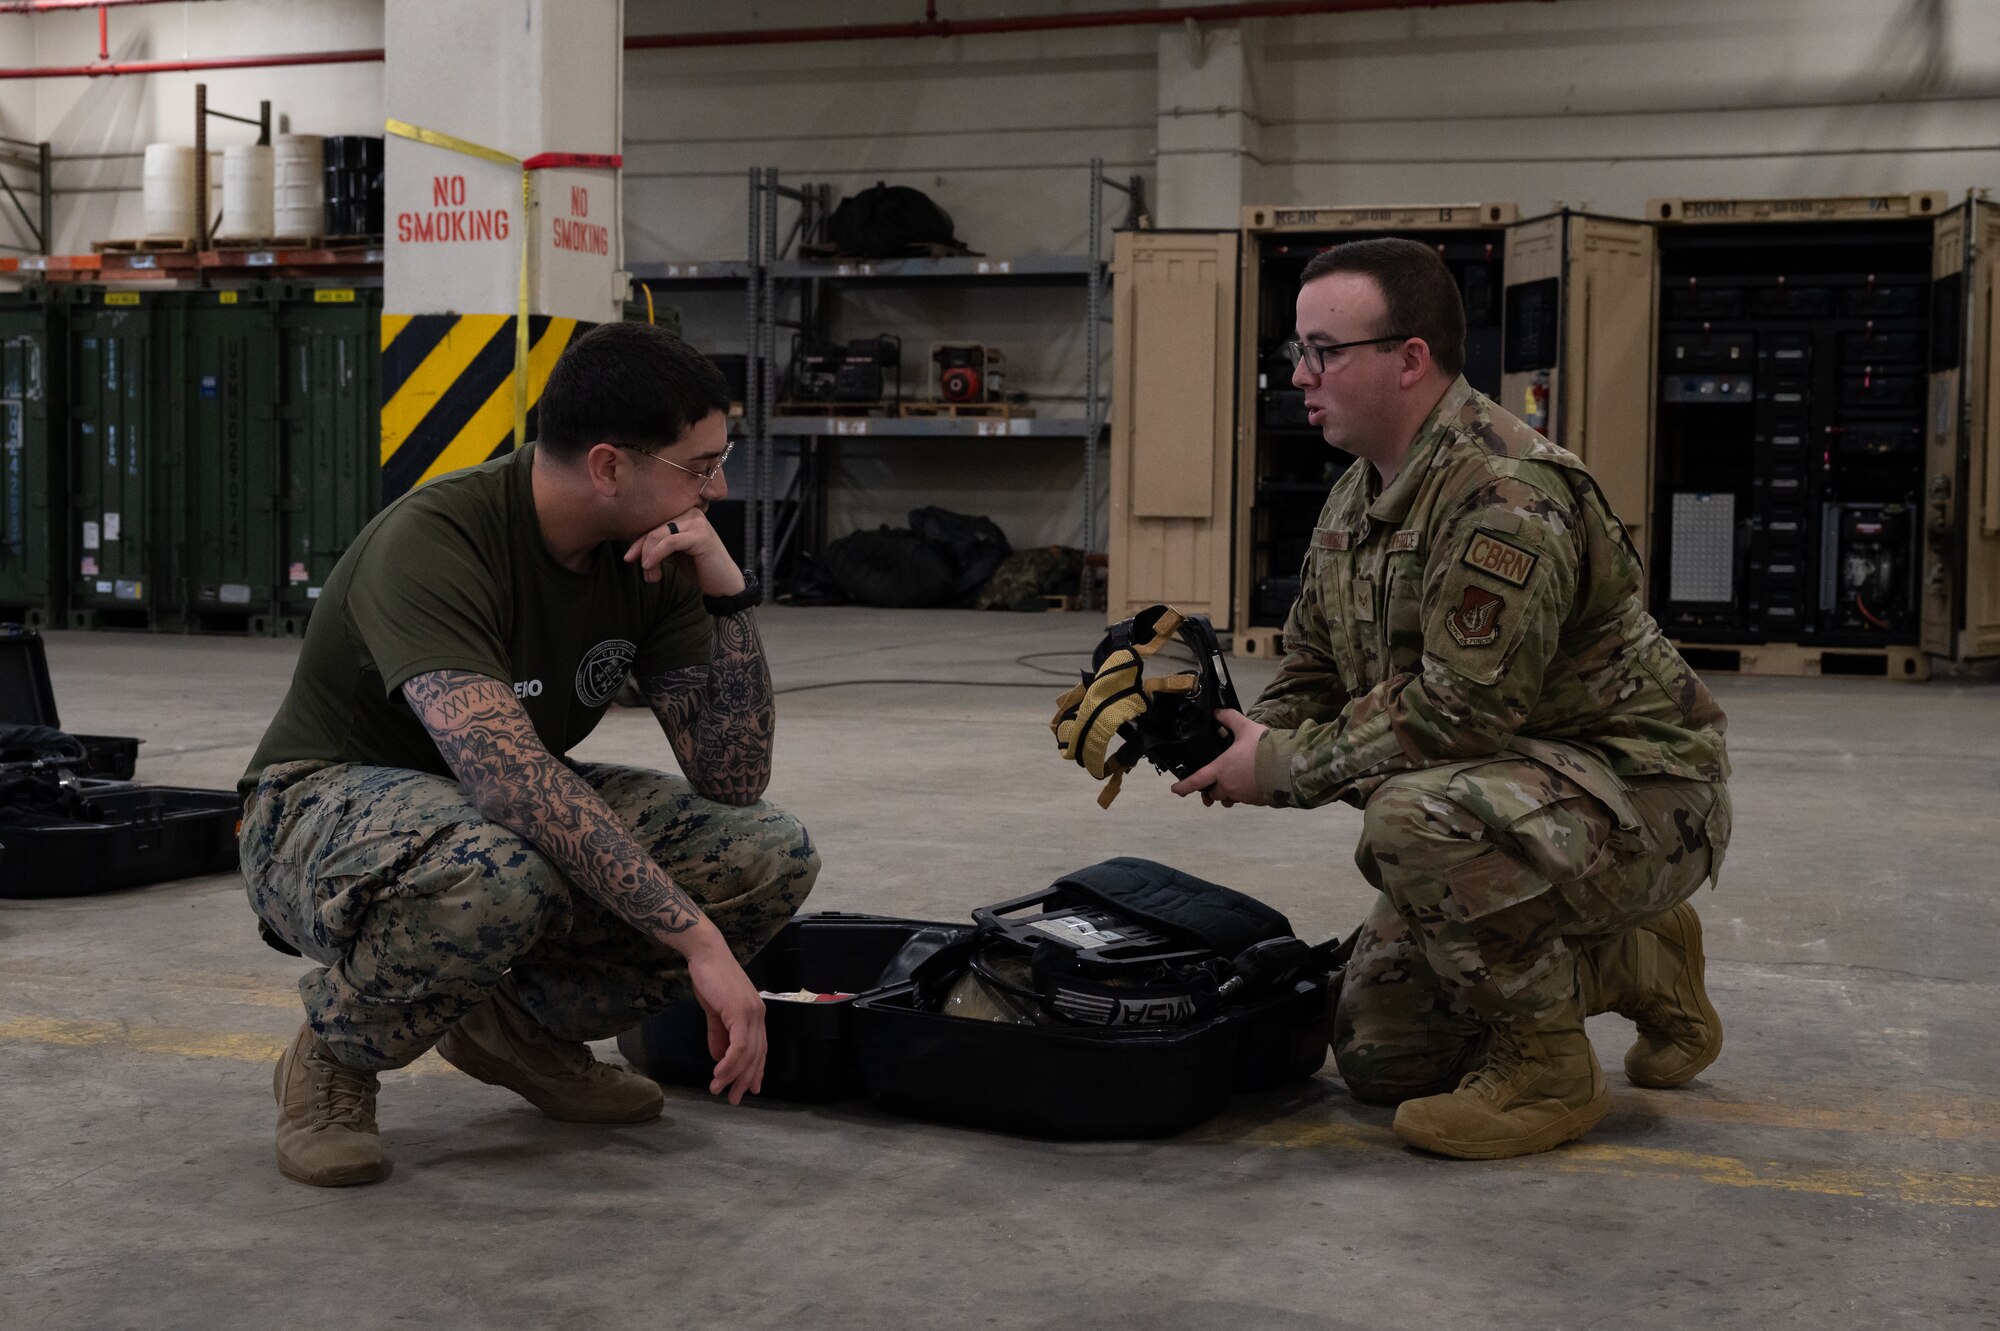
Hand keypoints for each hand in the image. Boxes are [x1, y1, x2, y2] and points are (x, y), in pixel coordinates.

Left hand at [623, 506, 745, 596]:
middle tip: (643, 571)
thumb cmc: (700, 568)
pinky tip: (649, 566)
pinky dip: (655, 555)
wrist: (724, 584)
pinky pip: (670, 542)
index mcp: (685, 514)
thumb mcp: (674, 554)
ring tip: (650, 574)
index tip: (629, 558)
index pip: (654, 524)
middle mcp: (692, 513)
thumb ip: (657, 547)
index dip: (639, 541)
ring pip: (659, 534)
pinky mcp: (700, 535)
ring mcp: (697, 523)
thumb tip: (632, 550)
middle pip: (654, 528)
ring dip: (648, 556)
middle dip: (642, 550)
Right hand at [684, 938, 766, 1102]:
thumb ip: (718, 1033)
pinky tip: (718, 1073)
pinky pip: (739, 1045)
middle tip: (734, 1099)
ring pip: (748, 1054)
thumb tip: (718, 1057)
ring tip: (718, 1089)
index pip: (760, 1049)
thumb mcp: (714, 1011)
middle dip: (744, 1080)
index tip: (748, 1089)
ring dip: (732, 1075)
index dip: (755, 1071)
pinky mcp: (740, 1012)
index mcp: (755, 1015)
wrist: (706, 954)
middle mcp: (758, 1015)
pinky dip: (729, 1063)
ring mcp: (752, 1013)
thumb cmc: (710, 978)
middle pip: (757, 1056)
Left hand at [1170, 709, 1271, 806]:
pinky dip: (1244, 793)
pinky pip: (1245, 799)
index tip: (1175, 790)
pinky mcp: (1256, 800)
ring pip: (1229, 797)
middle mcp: (1229, 786)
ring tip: (1233, 784)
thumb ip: (1229, 719)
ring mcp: (1243, 796)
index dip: (1183, 787)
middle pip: (1213, 793)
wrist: (1288, 765)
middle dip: (1212, 789)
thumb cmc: (1262, 747)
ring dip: (1228, 793)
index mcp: (1220, 770)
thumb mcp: (1245, 728)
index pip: (1196, 781)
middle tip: (1214, 782)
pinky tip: (1252, 782)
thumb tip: (1217, 711)